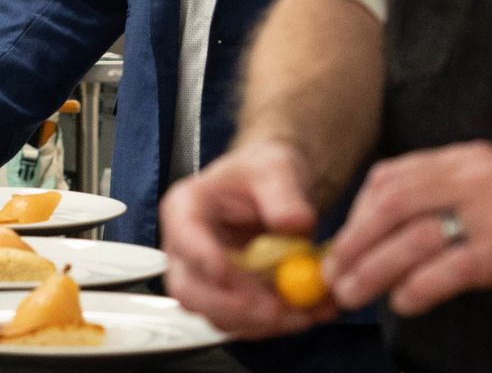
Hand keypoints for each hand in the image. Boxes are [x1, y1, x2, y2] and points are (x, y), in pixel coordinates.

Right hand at [159, 139, 336, 338]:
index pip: (183, 235)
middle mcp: (188, 249)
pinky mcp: (231, 299)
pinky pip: (247, 322)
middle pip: (190, 289)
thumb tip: (293, 222)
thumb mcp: (275, 168)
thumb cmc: (263, 173)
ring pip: (219, 315)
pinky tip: (309, 311)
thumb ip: (283, 193)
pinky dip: (279, 323)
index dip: (200, 256)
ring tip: (305, 310)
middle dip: (233, 306)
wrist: (276, 191)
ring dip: (262, 321)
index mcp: (187, 208)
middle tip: (273, 308)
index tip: (225, 270)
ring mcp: (207, 279)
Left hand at [324, 140, 491, 322]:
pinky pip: (449, 268)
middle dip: (353, 241)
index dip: (357, 214)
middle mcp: (479, 176)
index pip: (391, 178)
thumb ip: (450, 205)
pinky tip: (404, 303)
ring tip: (353, 294)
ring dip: (372, 268)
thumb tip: (389, 233)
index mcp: (470, 162)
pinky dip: (417, 287)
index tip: (340, 246)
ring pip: (412, 235)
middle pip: (390, 202)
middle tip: (333, 275)